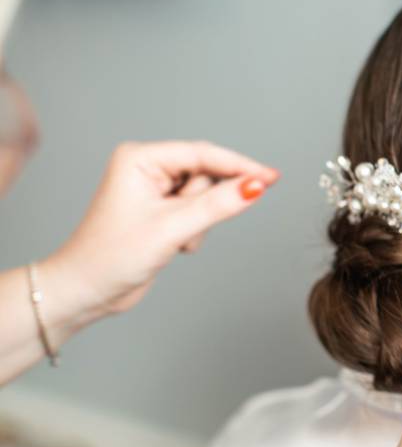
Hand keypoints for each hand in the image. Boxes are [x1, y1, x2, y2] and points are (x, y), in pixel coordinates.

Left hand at [39, 140, 277, 343]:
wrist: (86, 291)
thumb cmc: (110, 257)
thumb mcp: (172, 229)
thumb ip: (218, 205)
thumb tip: (255, 186)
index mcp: (140, 159)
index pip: (203, 154)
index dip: (239, 166)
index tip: (271, 176)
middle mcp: (147, 168)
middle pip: (206, 174)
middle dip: (206, 205)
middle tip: (188, 227)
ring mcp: (154, 190)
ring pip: (205, 195)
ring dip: (199, 222)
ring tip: (175, 240)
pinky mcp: (161, 210)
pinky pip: (198, 212)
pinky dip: (194, 231)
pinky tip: (174, 245)